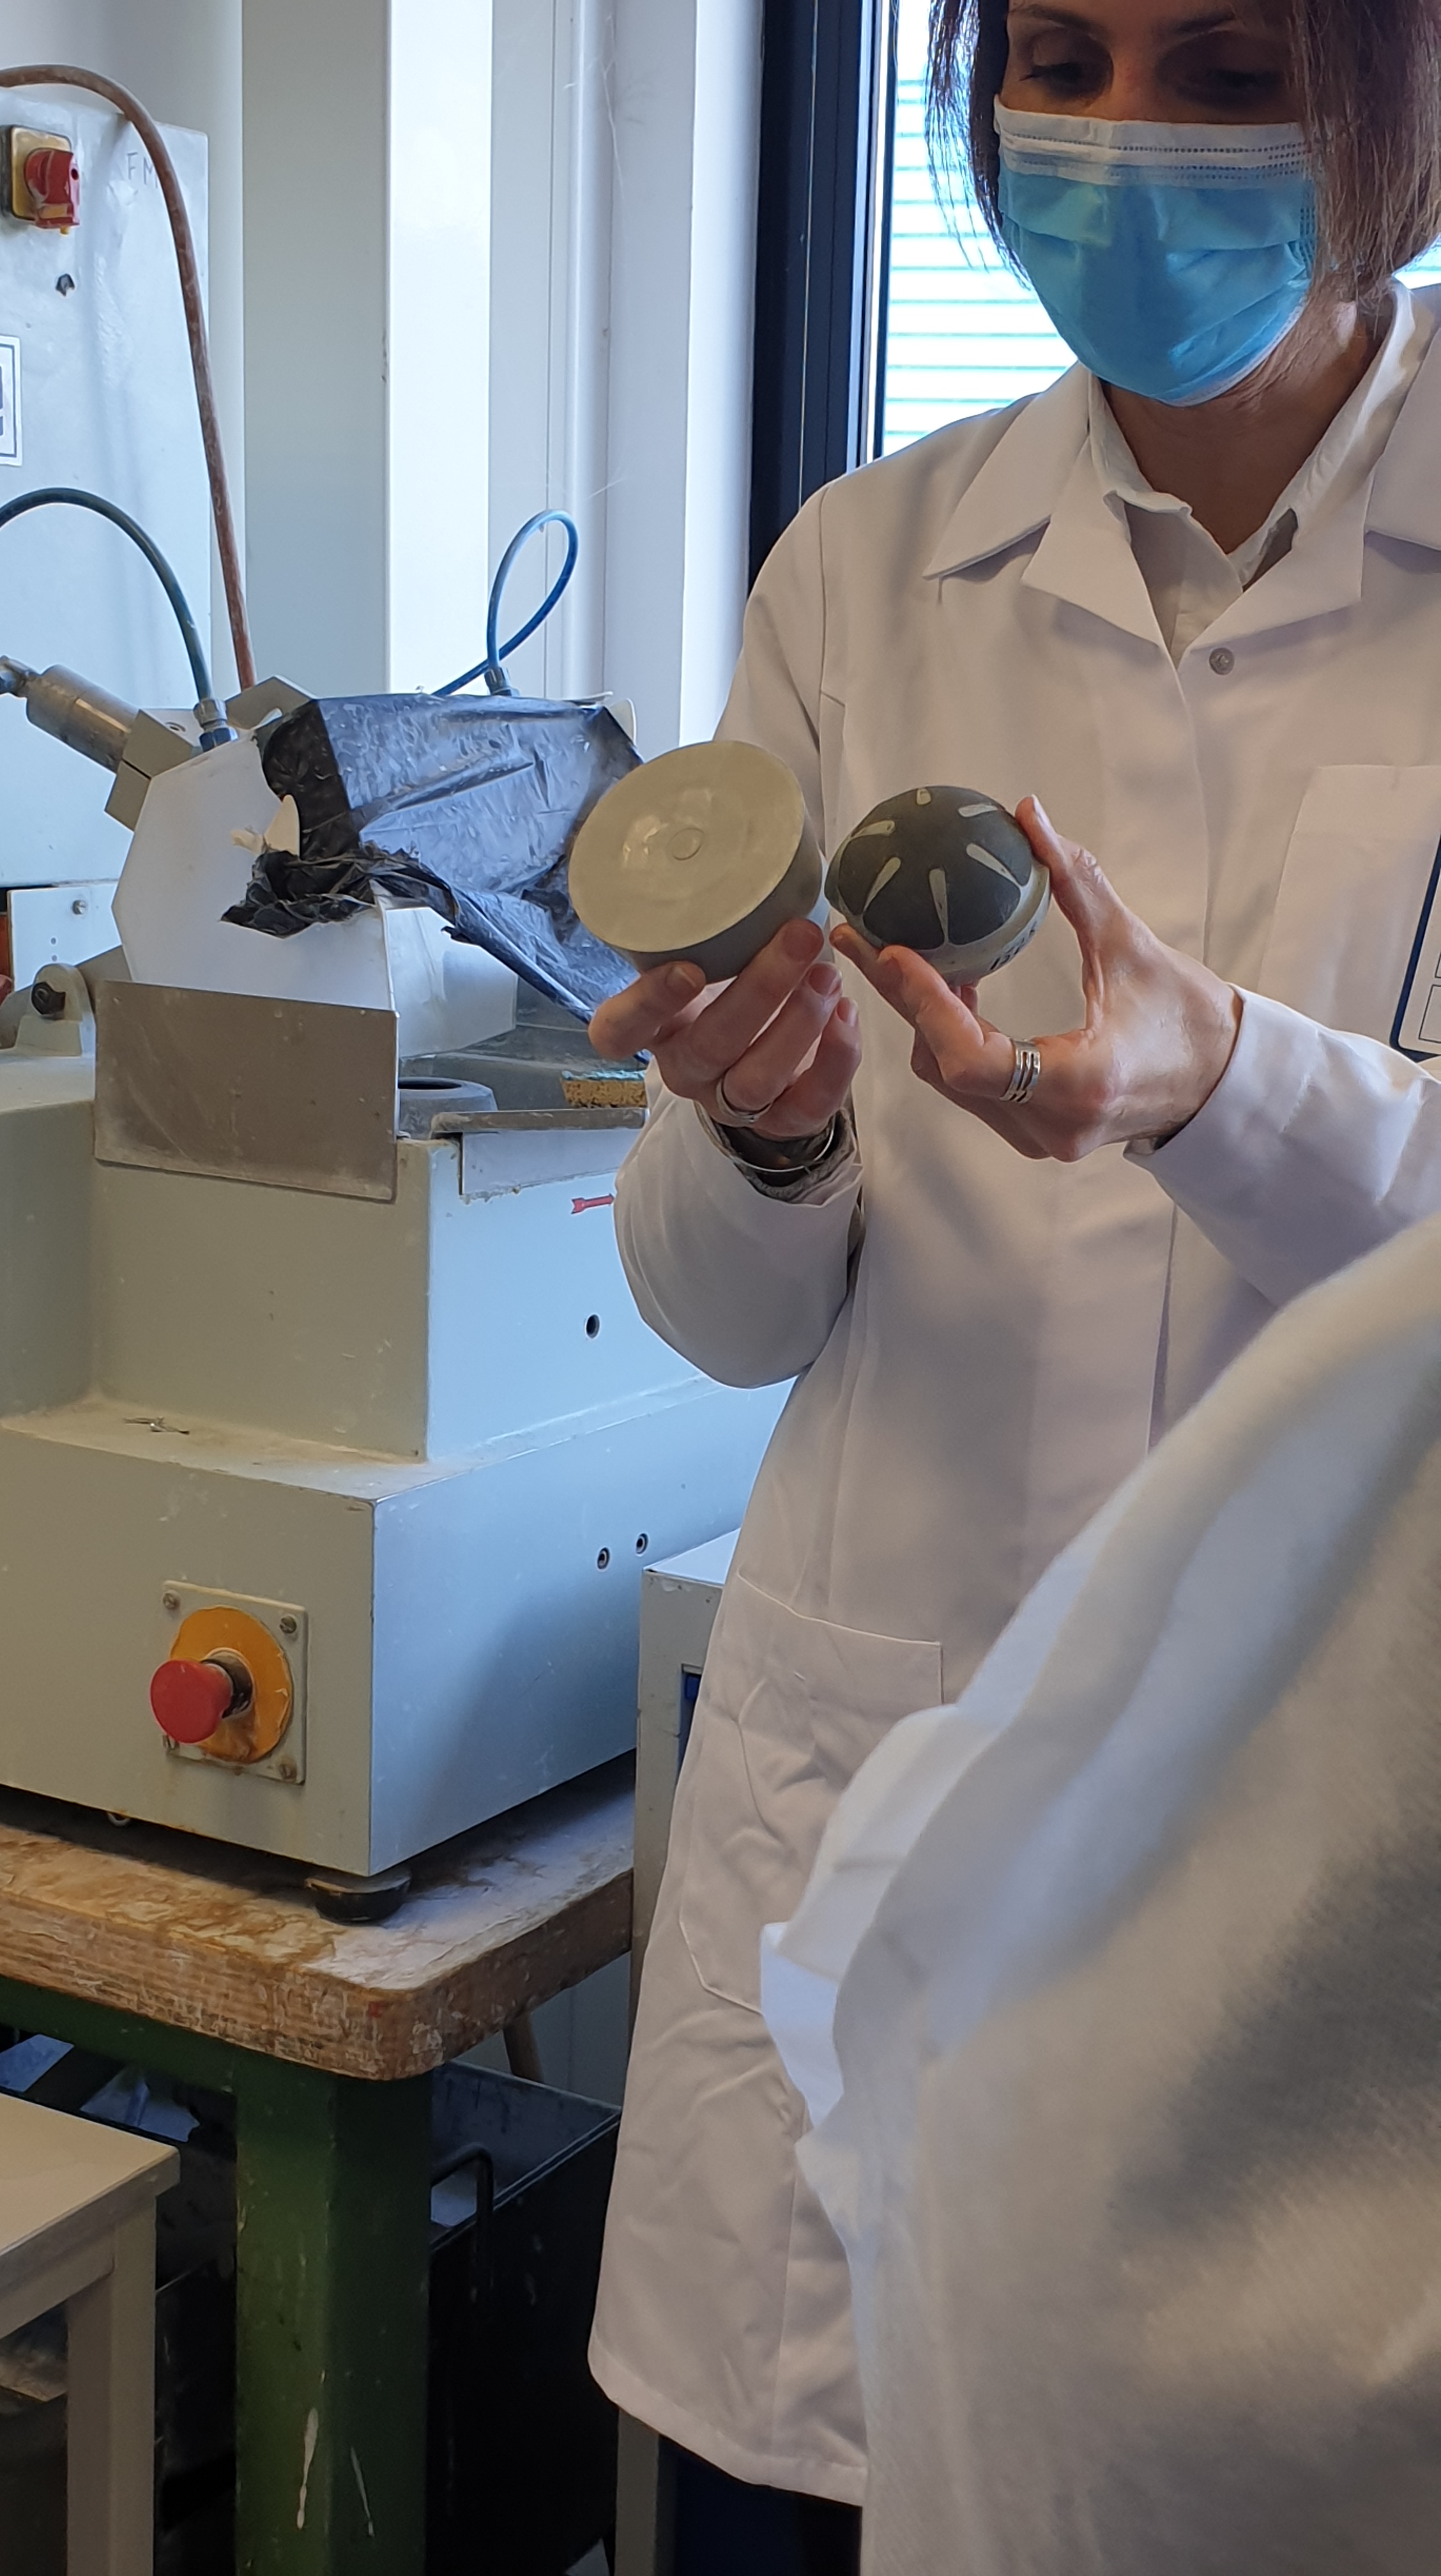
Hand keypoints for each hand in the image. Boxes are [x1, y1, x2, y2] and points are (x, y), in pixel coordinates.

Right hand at [588, 915, 860, 1140]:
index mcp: (654, 1028)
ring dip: (799, 1024)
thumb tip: (753, 839)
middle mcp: (686, 1069)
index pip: (620, 1031)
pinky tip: (847, 1013)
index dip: (648, 1004)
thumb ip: (714, 919)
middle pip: (710, 1046)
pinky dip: (835, 1061)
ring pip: (756, 1080)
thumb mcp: (709, 950)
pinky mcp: (782, 1122)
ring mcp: (731, 1101)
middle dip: (759, 991)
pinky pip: (808, 1106)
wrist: (765, 1048)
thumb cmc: (732, 979)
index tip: (687, 968)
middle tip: (800, 937)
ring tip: (829, 975)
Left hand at [830, 797, 1239, 1162]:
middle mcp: (1053, 1125)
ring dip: (925, 1021)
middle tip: (862, 939)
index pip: (974, 1059)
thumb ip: (1078, 881)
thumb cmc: (1188, 1018)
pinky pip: (970, 1088)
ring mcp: (1040, 1139)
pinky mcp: (1033, 1134)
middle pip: (946, 1067)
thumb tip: (1029, 813)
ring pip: (950, 1081)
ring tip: (911, 959)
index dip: (927, 1007)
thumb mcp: (1134, 944)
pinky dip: (951, 1040)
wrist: (1220, 1084)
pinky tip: (952, 991)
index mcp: (1081, 1083)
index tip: (894, 953)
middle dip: (904, 1000)